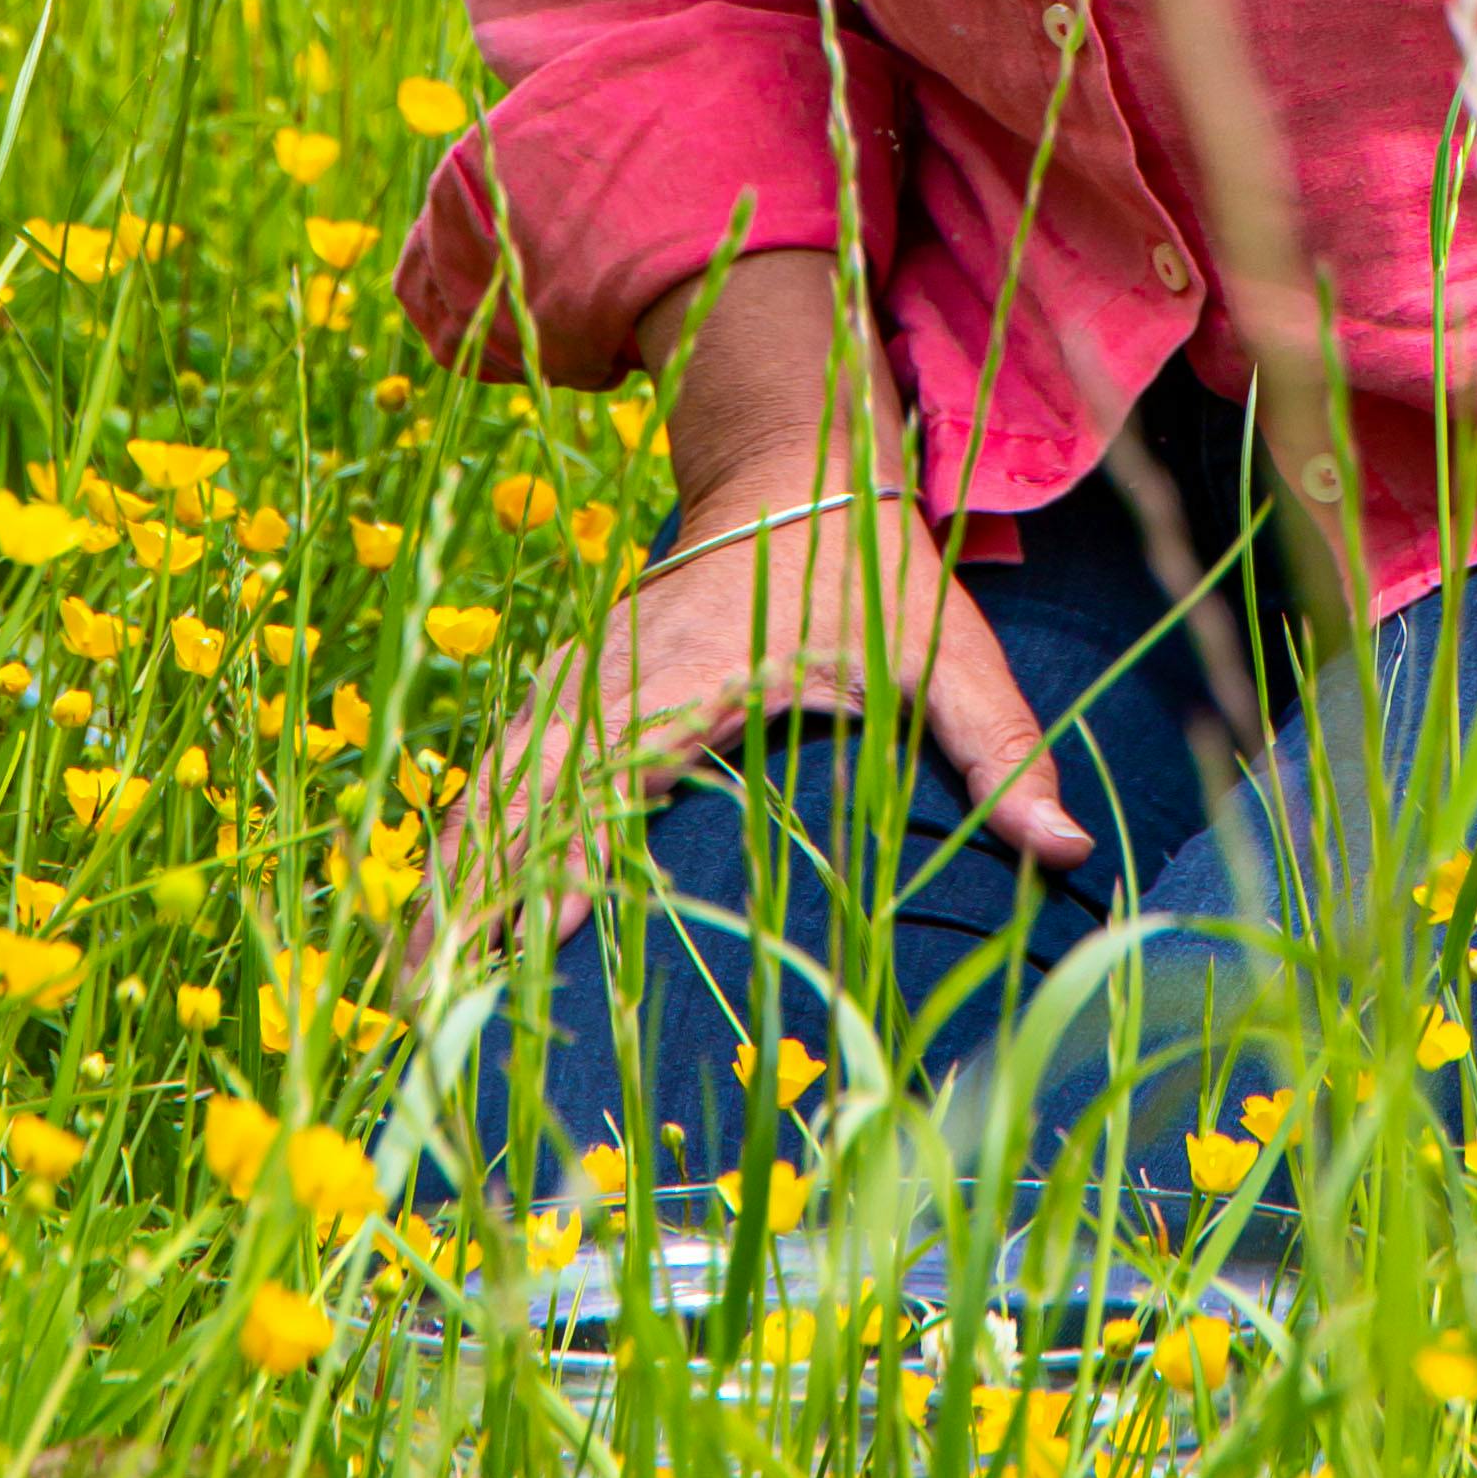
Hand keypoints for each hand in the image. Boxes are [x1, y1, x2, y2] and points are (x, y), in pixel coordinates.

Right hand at [405, 251, 1090, 971]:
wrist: (795, 468)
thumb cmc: (874, 572)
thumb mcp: (946, 650)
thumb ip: (1000, 746)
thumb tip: (1066, 846)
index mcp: (697, 671)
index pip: (622, 775)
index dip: (578, 859)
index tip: (540, 941)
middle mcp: (621, 675)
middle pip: (529, 792)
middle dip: (476, 898)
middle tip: (428, 1008)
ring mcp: (586, 679)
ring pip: (499, 786)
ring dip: (453, 881)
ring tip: (410, 990)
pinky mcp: (575, 689)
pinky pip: (504, 772)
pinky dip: (464, 840)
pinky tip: (438, 915)